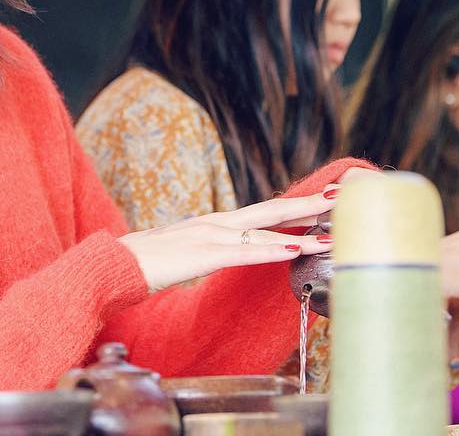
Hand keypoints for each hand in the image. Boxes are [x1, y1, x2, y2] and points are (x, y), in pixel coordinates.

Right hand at [118, 183, 338, 291]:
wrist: (116, 264)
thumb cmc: (148, 263)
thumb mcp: (188, 254)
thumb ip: (212, 250)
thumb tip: (231, 254)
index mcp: (216, 224)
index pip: (264, 213)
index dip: (296, 207)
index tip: (326, 202)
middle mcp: (218, 223)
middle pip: (272, 210)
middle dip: (309, 204)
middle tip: (342, 195)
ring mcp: (211, 235)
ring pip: (266, 229)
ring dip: (302, 228)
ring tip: (333, 227)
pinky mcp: (204, 253)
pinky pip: (246, 252)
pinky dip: (273, 249)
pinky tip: (296, 247)